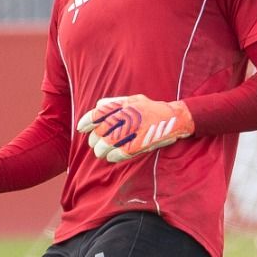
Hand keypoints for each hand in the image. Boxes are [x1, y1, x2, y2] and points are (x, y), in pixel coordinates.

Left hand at [76, 94, 194, 162]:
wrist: (176, 117)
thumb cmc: (152, 109)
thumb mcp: (134, 99)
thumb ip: (115, 102)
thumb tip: (97, 105)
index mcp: (125, 104)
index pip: (99, 112)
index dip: (87, 121)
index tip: (81, 128)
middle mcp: (129, 115)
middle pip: (102, 130)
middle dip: (94, 139)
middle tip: (93, 144)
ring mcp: (136, 129)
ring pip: (110, 142)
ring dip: (101, 150)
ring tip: (100, 153)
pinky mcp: (142, 142)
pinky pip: (123, 151)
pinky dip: (114, 156)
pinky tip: (111, 158)